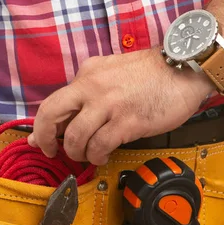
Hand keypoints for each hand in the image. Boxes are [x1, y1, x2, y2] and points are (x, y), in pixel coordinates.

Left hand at [28, 48, 213, 165]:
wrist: (184, 68)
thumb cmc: (150, 73)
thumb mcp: (110, 71)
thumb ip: (87, 90)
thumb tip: (64, 117)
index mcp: (86, 75)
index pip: (52, 102)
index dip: (41, 127)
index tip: (39, 141)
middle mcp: (92, 87)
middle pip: (52, 116)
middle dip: (45, 139)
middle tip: (53, 152)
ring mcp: (109, 105)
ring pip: (76, 137)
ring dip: (78, 153)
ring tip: (88, 154)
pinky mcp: (127, 121)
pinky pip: (100, 146)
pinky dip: (97, 156)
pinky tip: (103, 155)